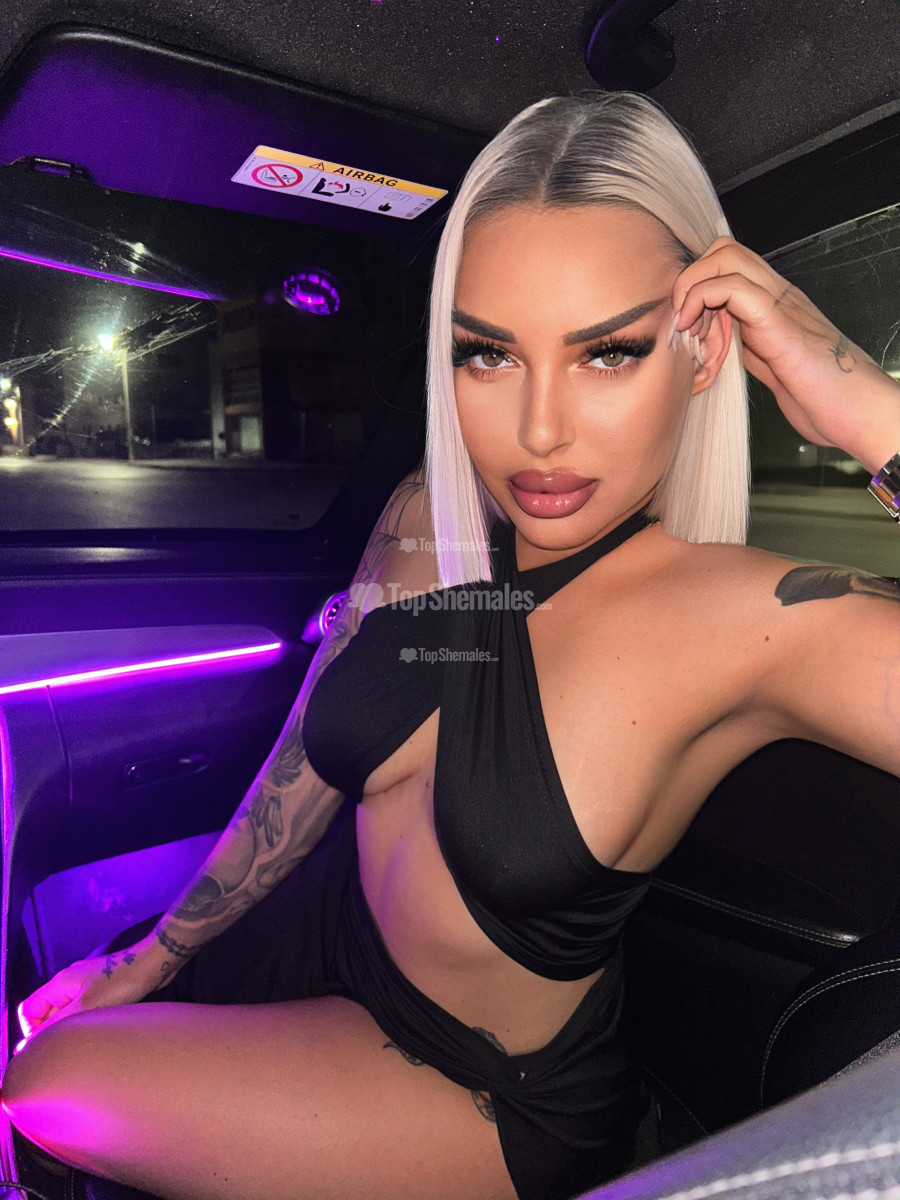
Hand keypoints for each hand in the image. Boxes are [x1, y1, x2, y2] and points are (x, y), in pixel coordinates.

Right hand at [17, 937, 173, 1039]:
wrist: (155, 963)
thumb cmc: (121, 982)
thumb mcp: (85, 1008)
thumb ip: (55, 1027)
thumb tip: (29, 1045)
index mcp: (60, 983)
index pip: (28, 1009)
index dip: (30, 1030)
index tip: (45, 1046)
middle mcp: (70, 982)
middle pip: (47, 1013)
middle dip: (54, 1032)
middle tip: (70, 1048)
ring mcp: (87, 985)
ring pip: (68, 1014)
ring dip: (74, 1028)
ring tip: (88, 1041)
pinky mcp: (104, 990)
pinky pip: (86, 1010)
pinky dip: (89, 1022)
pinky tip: (102, 1032)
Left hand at [672, 236, 899, 473]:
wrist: (860, 414)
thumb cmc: (825, 398)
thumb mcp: (776, 369)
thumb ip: (753, 349)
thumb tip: (727, 343)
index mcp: (776, 306)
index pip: (729, 266)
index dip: (698, 287)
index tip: (685, 326)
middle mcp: (779, 296)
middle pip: (724, 250)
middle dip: (691, 279)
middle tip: (683, 323)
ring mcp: (781, 305)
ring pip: (726, 258)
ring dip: (693, 288)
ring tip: (687, 328)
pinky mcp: (780, 324)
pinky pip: (735, 288)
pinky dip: (703, 301)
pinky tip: (696, 334)